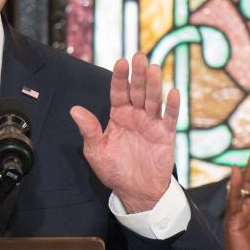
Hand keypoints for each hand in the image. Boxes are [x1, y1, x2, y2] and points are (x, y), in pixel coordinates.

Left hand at [70, 52, 178, 212]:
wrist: (135, 192)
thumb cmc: (114, 171)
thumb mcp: (96, 152)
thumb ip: (89, 130)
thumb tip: (75, 110)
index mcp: (118, 116)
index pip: (118, 92)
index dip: (120, 78)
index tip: (121, 62)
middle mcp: (135, 116)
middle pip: (137, 91)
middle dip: (138, 75)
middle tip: (139, 56)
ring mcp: (151, 124)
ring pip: (153, 100)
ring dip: (154, 85)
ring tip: (153, 69)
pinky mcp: (165, 135)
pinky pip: (169, 118)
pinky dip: (172, 106)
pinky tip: (173, 91)